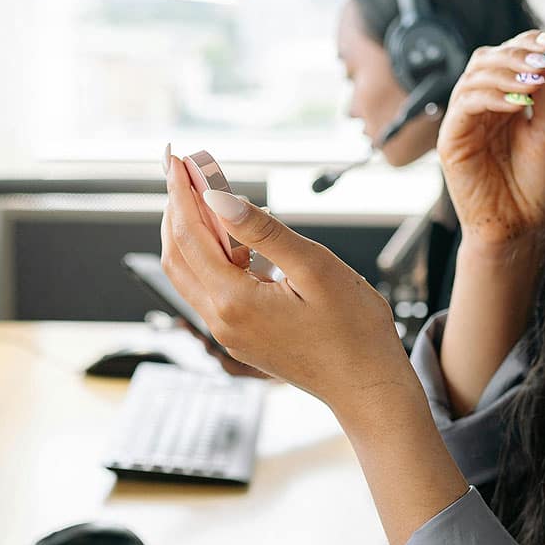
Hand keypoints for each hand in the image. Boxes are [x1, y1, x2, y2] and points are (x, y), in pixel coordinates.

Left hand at [159, 147, 413, 415]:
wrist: (368, 387)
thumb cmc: (353, 331)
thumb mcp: (314, 268)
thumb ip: (263, 231)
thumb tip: (218, 198)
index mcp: (234, 302)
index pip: (190, 234)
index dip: (181, 191)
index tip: (176, 157)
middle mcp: (221, 320)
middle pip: (177, 254)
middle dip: (176, 208)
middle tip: (184, 169)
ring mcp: (228, 332)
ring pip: (189, 273)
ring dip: (189, 231)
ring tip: (202, 193)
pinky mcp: (240, 336)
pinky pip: (210, 289)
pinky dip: (209, 256)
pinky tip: (229, 236)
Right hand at [437, 28, 544, 254]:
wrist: (523, 227)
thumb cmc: (538, 184)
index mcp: (508, 101)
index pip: (511, 55)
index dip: (530, 43)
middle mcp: (484, 106)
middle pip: (488, 57)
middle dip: (517, 53)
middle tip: (544, 61)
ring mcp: (465, 121)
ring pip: (474, 74)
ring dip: (506, 71)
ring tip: (533, 83)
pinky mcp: (452, 139)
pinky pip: (465, 102)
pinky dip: (491, 95)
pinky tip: (517, 104)